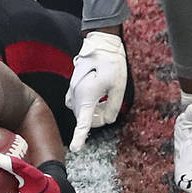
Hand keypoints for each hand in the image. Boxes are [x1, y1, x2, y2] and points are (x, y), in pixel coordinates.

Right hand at [64, 31, 126, 150]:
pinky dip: (87, 103)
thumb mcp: (119, 87)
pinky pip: (78, 103)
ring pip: (83, 110)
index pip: (83, 122)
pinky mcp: (72, 86)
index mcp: (87, 96)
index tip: (75, 149)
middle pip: (86, 118)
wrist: (101, 43)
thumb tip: (106, 120)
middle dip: (98, 116)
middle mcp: (76, 95)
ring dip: (93, 109)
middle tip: (110, 100)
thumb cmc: (111, 63)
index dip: (80, 137)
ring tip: (104, 92)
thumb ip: (113, 108)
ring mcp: (72, 90)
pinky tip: (96, 92)